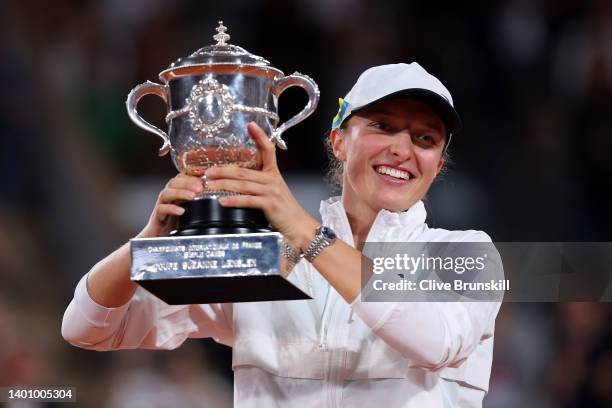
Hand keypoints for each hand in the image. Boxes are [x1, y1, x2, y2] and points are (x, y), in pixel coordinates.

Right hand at [138, 173, 203, 237]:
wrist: (159, 240)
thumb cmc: (176, 226)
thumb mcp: (190, 212)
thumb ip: (199, 202)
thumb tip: (216, 196)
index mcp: (176, 194)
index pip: (180, 178)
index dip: (191, 174)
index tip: (203, 174)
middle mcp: (168, 198)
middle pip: (173, 183)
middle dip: (187, 182)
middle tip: (200, 186)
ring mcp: (161, 206)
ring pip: (166, 193)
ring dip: (180, 193)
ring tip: (192, 196)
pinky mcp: (157, 218)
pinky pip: (161, 209)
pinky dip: (171, 209)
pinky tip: (181, 211)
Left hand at [205, 122, 319, 249]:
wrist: (298, 225)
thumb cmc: (284, 210)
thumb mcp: (273, 190)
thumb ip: (259, 183)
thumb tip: (237, 180)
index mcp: (273, 173)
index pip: (268, 150)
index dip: (260, 136)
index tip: (251, 125)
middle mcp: (272, 179)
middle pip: (244, 171)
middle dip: (223, 171)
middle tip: (207, 172)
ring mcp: (271, 191)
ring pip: (243, 185)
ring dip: (223, 185)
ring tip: (208, 185)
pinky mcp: (270, 204)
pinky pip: (248, 200)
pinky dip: (233, 200)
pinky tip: (222, 201)